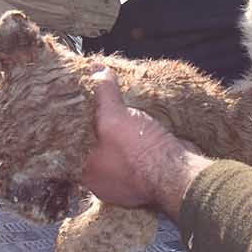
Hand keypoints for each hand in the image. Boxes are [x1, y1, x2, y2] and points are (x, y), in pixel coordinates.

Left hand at [80, 68, 209, 218]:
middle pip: (95, 148)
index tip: (82, 106)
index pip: (74, 146)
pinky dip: (137, 144)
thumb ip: (103, 93)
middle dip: (100, 129)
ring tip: (123, 114)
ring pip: (117, 152)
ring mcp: (124, 183)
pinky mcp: (145, 179)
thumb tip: (95, 68)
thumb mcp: (115, 116)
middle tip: (103, 106)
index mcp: (86, 172)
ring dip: (121, 136)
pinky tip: (141, 128)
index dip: (77, 124)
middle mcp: (102, 182)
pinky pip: (136, 157)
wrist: (178, 173)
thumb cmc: (139, 151)